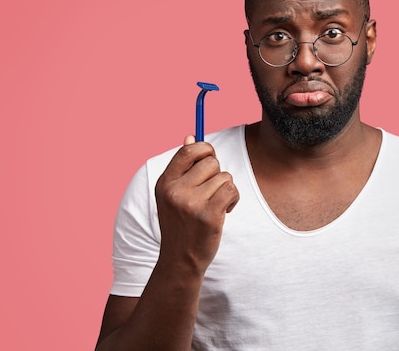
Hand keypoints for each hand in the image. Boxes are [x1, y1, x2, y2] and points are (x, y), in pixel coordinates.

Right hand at [155, 135, 239, 274]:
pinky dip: (233, 199)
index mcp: (165, 182)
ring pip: (224, 177)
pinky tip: (225, 211)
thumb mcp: (173, 195)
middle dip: (217, 174)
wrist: (180, 260)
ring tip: (216, 205)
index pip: (188, 150)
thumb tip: (190, 137)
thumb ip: (182, 167)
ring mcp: (191, 203)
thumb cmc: (181, 224)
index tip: (209, 158)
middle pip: (211, 162)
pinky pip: (232, 190)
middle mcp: (175, 191)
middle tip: (211, 192)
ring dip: (226, 189)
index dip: (204, 149)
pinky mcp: (209, 215)